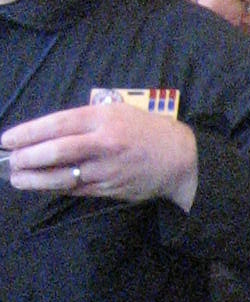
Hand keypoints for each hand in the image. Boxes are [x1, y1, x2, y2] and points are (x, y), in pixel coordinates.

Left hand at [3, 100, 198, 207]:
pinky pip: (77, 190)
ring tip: (16, 178)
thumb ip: (86, 120)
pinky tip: (40, 186)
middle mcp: (104, 143)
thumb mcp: (118, 112)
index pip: (58, 124)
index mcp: (103, 119)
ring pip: (64, 175)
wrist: (181, 159)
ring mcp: (107, 168)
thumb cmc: (146, 131)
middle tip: (10, 160)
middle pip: (58, 150)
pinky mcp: (110, 189)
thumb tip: (50, 132)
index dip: (29, 132)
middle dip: (28, 157)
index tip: (8, 139)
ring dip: (35, 178)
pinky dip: (55, 188)